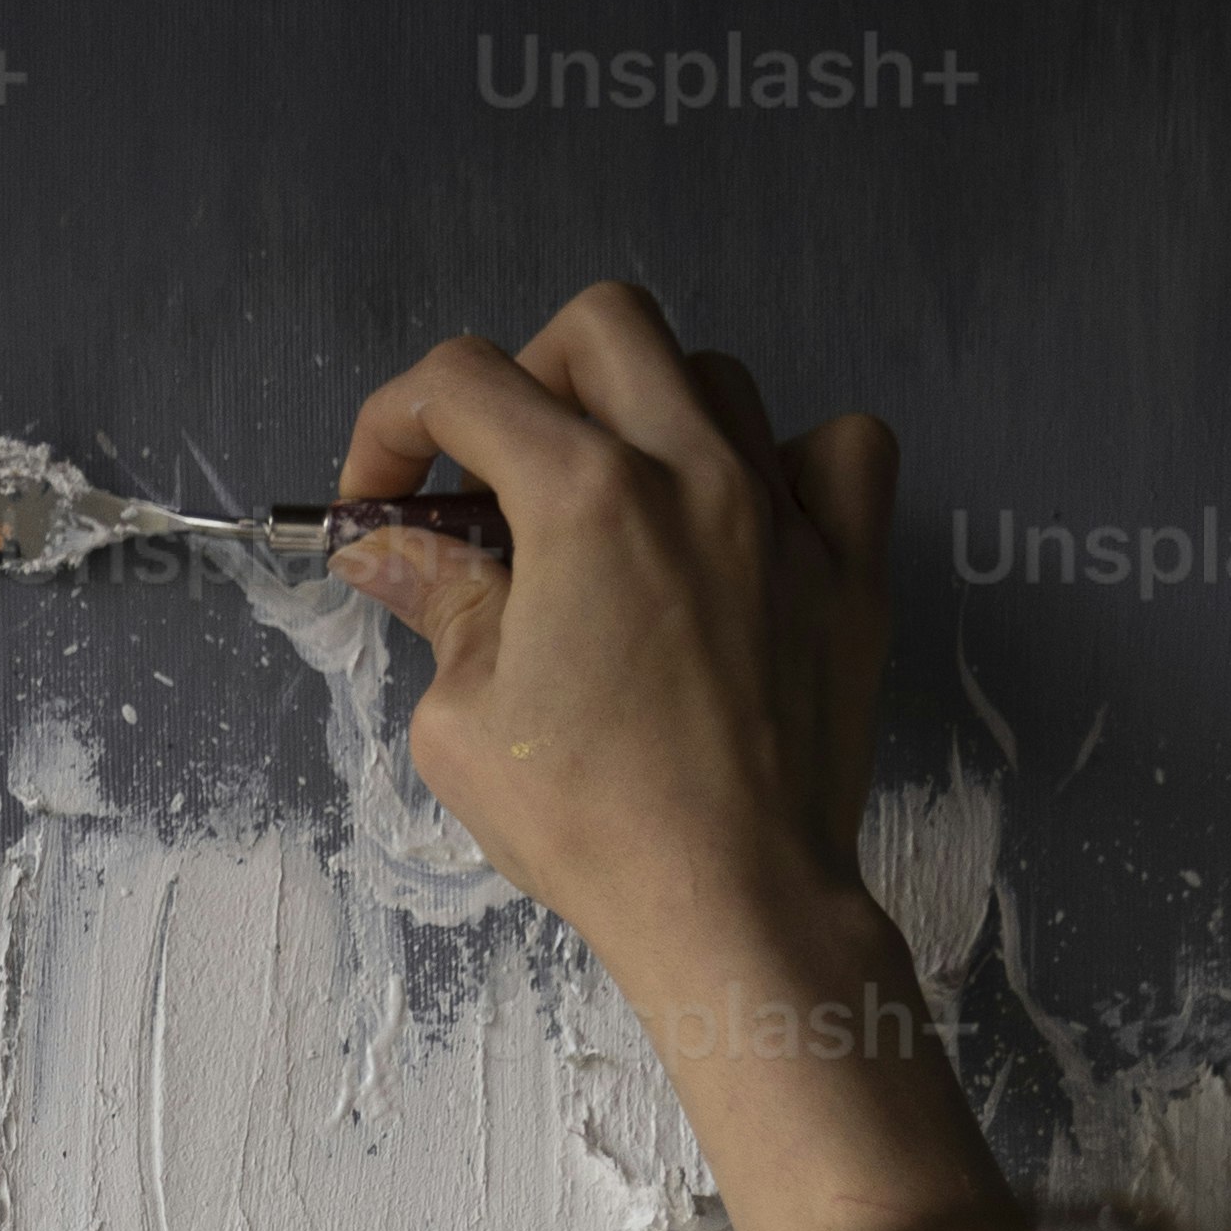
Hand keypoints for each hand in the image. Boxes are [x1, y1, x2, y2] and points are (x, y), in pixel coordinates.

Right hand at [325, 277, 896, 989]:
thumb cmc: (595, 828)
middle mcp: (693, 471)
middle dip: (529, 381)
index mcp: (585, 498)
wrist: (731, 904)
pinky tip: (746, 518)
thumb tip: (393, 550)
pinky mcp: (849, 565)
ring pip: (712, 374)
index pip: (464, 382)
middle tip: (503, 477)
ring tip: (613, 509)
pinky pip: (839, 445)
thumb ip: (437, 604)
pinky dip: (789, 457)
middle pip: (601, 326)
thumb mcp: (466, 722)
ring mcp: (783, 509)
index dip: (395, 424)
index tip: (382, 498)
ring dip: (645, 416)